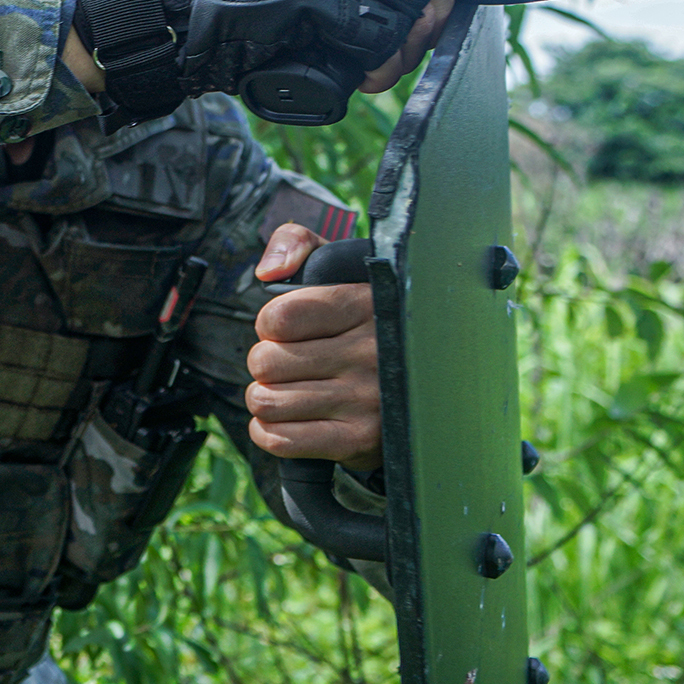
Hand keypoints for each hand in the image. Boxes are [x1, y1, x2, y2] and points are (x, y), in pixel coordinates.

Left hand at [246, 222, 380, 468]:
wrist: (417, 391)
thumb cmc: (362, 325)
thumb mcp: (340, 268)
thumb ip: (297, 243)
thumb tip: (268, 271)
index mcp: (367, 304)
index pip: (280, 316)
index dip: (270, 324)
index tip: (287, 329)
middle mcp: (372, 351)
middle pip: (265, 362)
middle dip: (267, 363)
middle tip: (292, 364)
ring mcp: (368, 399)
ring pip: (266, 400)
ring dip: (267, 397)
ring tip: (293, 390)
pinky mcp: (359, 440)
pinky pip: (278, 438)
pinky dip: (269, 431)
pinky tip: (290, 419)